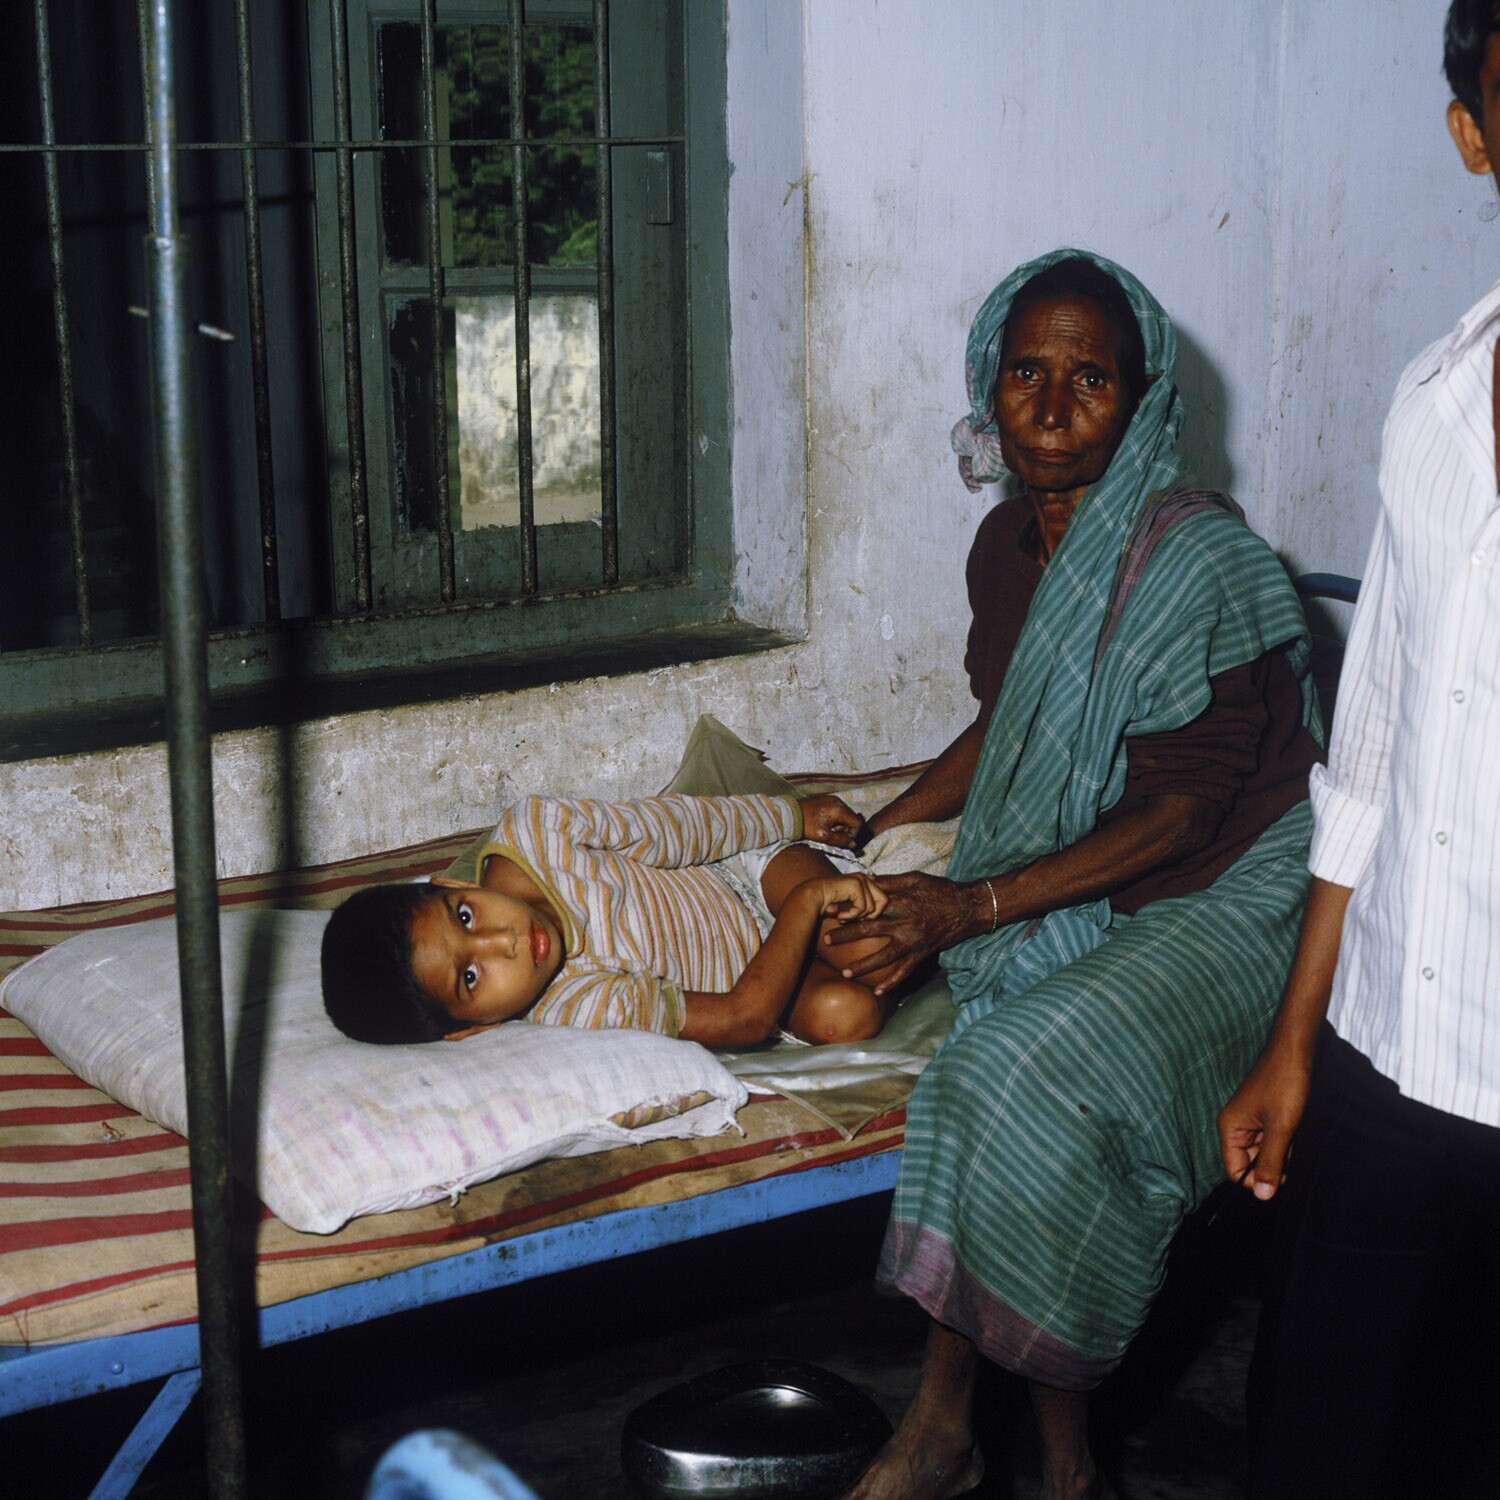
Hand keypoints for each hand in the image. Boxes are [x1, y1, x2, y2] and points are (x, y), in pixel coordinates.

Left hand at [798, 794, 863, 848]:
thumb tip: (853, 844)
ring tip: (825, 829)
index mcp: (839, 808)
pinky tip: (821, 824)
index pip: (857, 823)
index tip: (842, 840)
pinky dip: (833, 819)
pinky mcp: (825, 800)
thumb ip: (840, 840)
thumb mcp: (823, 836)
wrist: (788, 815)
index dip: (853, 835)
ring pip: (844, 816)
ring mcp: (831, 799)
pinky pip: (836, 811)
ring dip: (838, 825)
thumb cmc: (804, 825)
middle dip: (844, 830)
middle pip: (851, 819)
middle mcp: (837, 801)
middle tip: (830, 834)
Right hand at [812, 873, 887, 921]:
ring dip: (857, 917)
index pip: (883, 900)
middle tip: (852, 918)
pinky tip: (840, 915)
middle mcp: (864, 877)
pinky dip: (851, 915)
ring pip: (873, 907)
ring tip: (843, 916)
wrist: (812, 899)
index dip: (873, 913)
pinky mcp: (856, 884)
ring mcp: (861, 879)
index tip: (856, 918)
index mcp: (865, 881)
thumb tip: (877, 917)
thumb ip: (865, 908)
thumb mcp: (851, 907)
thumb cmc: (829, 904)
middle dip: (870, 915)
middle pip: (884, 902)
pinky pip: (863, 908)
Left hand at [822, 870, 976, 991]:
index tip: (831, 912)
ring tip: (845, 972)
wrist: (968, 907)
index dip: (848, 910)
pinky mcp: (922, 953)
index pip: (867, 907)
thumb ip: (889, 882)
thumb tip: (867, 880)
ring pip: (884, 957)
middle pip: (868, 931)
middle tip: (826, 940)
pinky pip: (905, 971)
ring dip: (863, 966)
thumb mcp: (915, 878)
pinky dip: (892, 983)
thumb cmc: (941, 890)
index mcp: (900, 903)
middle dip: (845, 936)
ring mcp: (913, 942)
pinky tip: (878, 991)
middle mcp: (903, 924)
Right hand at [1217, 1041, 1313, 1200]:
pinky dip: (1286, 1145)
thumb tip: (1263, 1197)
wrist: (1296, 1052)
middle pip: (1249, 1164)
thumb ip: (1271, 1163)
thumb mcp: (1280, 1128)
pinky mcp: (1267, 1116)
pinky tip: (1299, 1138)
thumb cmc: (1284, 1085)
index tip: (1281, 1180)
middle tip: (1294, 1162)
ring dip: (1281, 1156)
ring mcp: (1252, 1121)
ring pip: (1264, 1153)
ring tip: (1297, 1145)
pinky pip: (1273, 1141)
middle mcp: (1237, 1126)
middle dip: (1271, 1168)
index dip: (1257, 1182)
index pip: (1235, 1171)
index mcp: (1230, 1128)